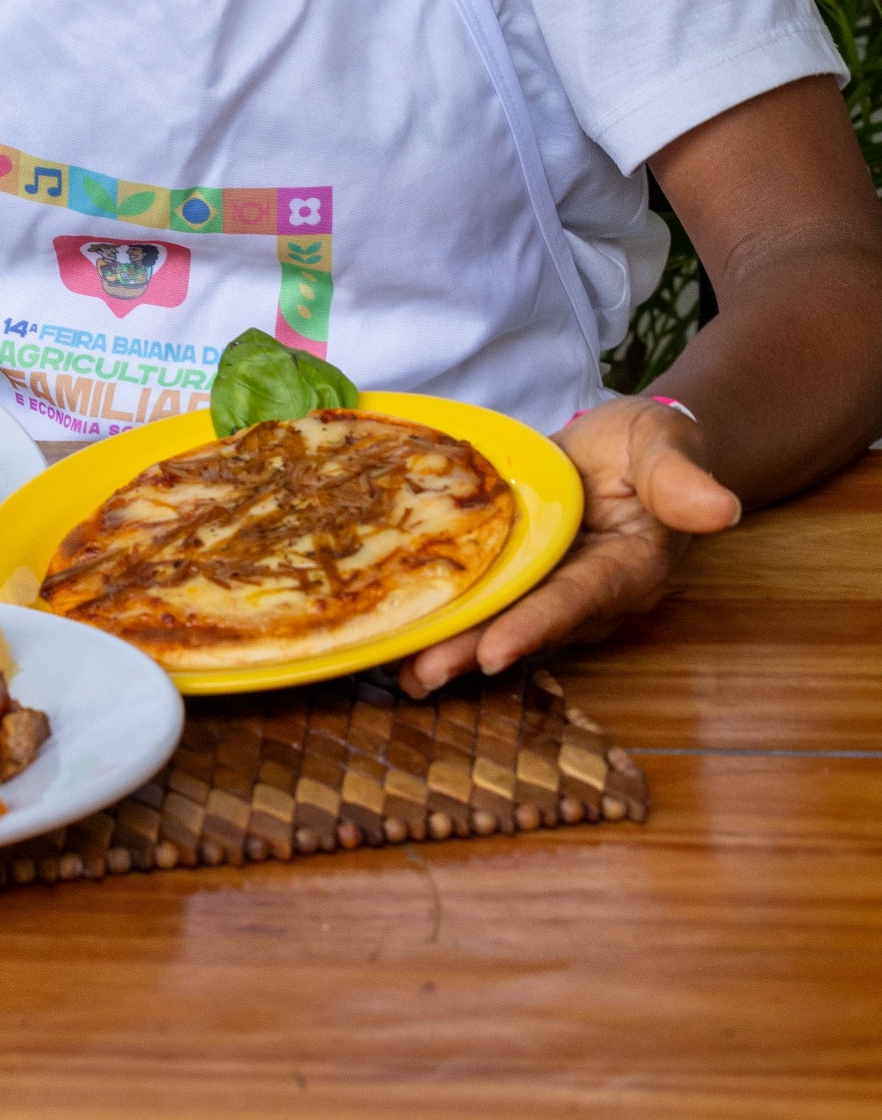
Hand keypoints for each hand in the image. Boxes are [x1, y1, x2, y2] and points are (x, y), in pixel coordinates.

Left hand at [398, 396, 740, 697]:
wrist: (626, 447)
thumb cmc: (649, 445)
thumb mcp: (665, 447)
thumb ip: (681, 480)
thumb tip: (721, 506)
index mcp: (626, 569)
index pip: (577, 601)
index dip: (536, 626)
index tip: (495, 652)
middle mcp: (585, 593)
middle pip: (526, 624)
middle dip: (475, 651)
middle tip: (423, 675)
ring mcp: (548, 588)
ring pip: (498, 620)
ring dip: (450, 645)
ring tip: (398, 668)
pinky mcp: (520, 575)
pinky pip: (482, 597)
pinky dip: (444, 615)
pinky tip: (397, 632)